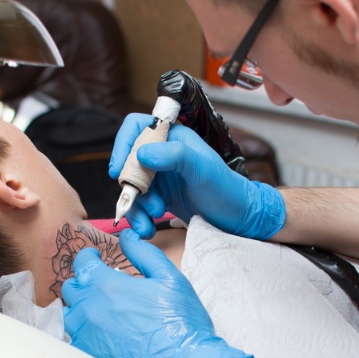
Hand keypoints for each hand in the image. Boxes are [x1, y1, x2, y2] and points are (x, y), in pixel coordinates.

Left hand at [62, 229, 253, 357]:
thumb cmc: (180, 321)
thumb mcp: (169, 278)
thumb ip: (143, 253)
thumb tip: (126, 236)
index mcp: (106, 284)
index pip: (82, 262)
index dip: (90, 258)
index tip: (97, 261)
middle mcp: (89, 307)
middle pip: (72, 288)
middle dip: (84, 283)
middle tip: (102, 288)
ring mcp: (84, 334)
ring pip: (68, 314)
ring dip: (80, 308)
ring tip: (98, 312)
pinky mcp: (87, 356)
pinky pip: (73, 339)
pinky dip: (82, 333)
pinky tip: (100, 335)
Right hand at [109, 113, 285, 240]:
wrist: (238, 219)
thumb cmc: (225, 189)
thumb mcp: (202, 169)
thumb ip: (175, 156)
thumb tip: (142, 153)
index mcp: (173, 136)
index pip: (136, 127)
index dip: (123, 144)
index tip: (120, 169)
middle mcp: (163, 154)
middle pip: (129, 161)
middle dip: (132, 185)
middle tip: (146, 201)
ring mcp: (160, 176)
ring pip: (131, 187)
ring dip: (136, 205)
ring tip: (153, 218)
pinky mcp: (159, 197)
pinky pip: (139, 205)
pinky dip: (140, 217)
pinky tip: (148, 228)